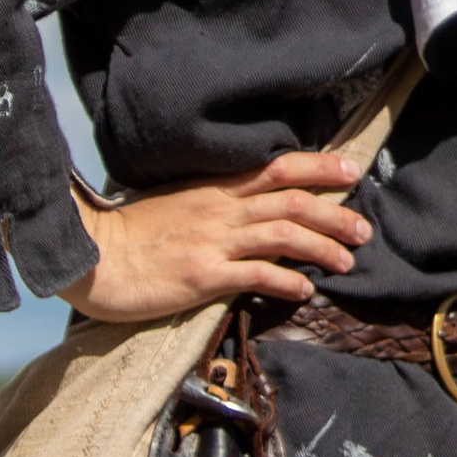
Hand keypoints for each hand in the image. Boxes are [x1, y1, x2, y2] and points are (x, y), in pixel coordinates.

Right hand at [64, 151, 371, 322]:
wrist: (92, 254)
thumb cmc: (133, 232)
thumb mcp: (179, 203)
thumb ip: (217, 203)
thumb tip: (254, 207)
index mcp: (216, 188)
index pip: (278, 167)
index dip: (320, 166)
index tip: (352, 170)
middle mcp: (221, 209)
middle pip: (292, 202)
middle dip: (335, 214)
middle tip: (364, 230)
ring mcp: (213, 242)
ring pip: (283, 235)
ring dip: (322, 246)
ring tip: (347, 260)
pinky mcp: (201, 276)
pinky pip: (255, 274)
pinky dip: (287, 280)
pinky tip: (306, 289)